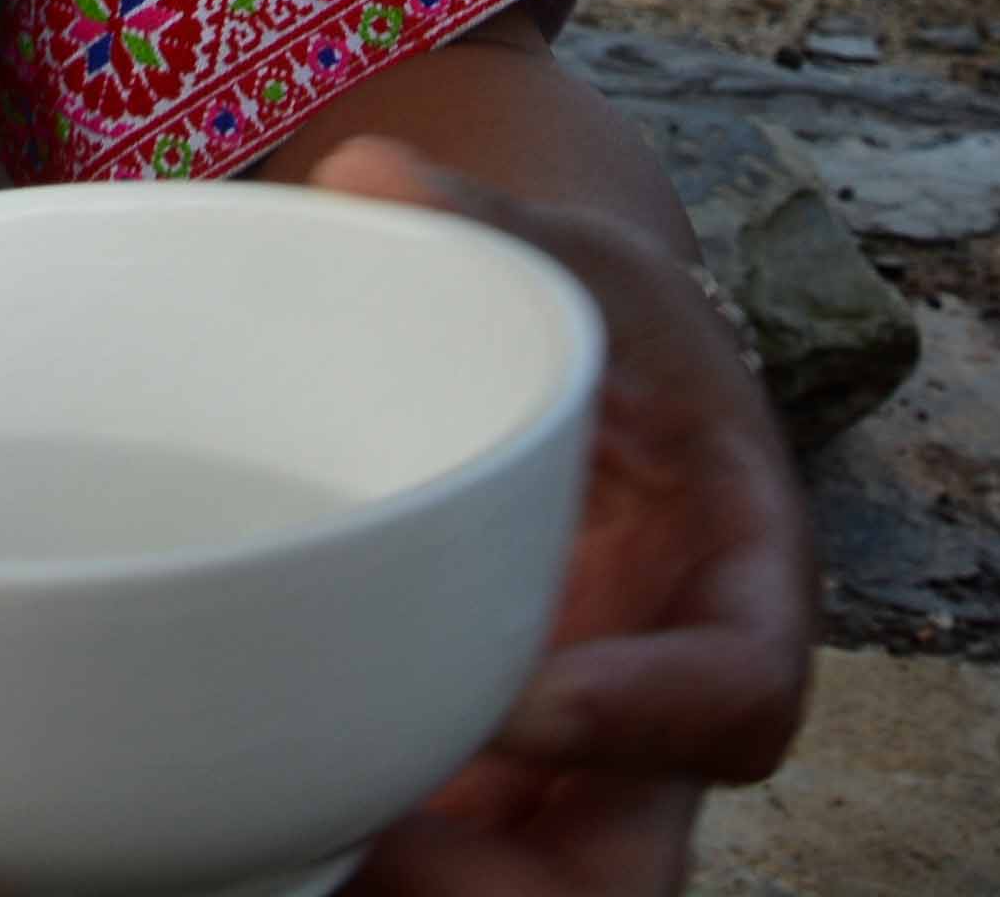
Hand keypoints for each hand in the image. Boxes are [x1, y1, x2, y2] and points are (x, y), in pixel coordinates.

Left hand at [314, 140, 812, 896]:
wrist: (576, 351)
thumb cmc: (588, 304)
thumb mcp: (564, 254)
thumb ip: (477, 214)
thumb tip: (365, 173)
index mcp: (733, 577)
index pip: (735, 693)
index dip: (650, 718)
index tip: (529, 697)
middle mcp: (664, 686)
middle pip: (638, 848)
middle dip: (532, 880)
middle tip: (392, 851)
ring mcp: (578, 739)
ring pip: (544, 868)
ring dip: (439, 879)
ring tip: (306, 860)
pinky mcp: (488, 745)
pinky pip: (456, 834)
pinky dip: (372, 846)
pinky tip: (264, 838)